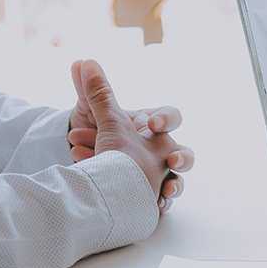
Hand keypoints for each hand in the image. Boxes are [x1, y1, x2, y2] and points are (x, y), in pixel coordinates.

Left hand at [67, 59, 193, 212]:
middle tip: (173, 161)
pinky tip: (155, 206)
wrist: (88, 163)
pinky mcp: (151, 195)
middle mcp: (160, 150)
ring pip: (178, 182)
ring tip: (165, 193)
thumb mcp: (93, 114)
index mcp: (151, 127)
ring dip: (175, 187)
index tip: (151, 124)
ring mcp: (158, 174)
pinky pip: (163, 202)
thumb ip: (93, 91)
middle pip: (185, 154)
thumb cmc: (97, 135)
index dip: (167, 119)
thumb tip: (81, 61)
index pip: (170, 117)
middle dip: (183, 158)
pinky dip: (160, 204)